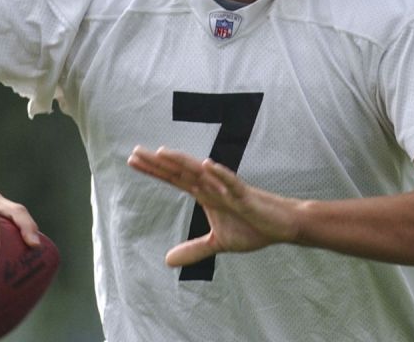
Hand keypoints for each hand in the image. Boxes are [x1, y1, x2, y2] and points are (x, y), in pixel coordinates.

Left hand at [127, 146, 301, 266]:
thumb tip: (167, 260)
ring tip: (161, 153)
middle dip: (158, 163)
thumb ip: (193, 249)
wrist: (281, 226)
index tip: (133, 160)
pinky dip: (220, 174)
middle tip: (134, 152)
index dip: (154, 171)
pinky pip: (231, 182)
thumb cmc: (252, 228)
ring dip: (182, 162)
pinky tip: (207, 164)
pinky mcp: (245, 195)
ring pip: (201, 172)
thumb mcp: (217, 243)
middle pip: (180, 171)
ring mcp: (228, 188)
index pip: (174, 179)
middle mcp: (212, 186)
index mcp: (204, 194)